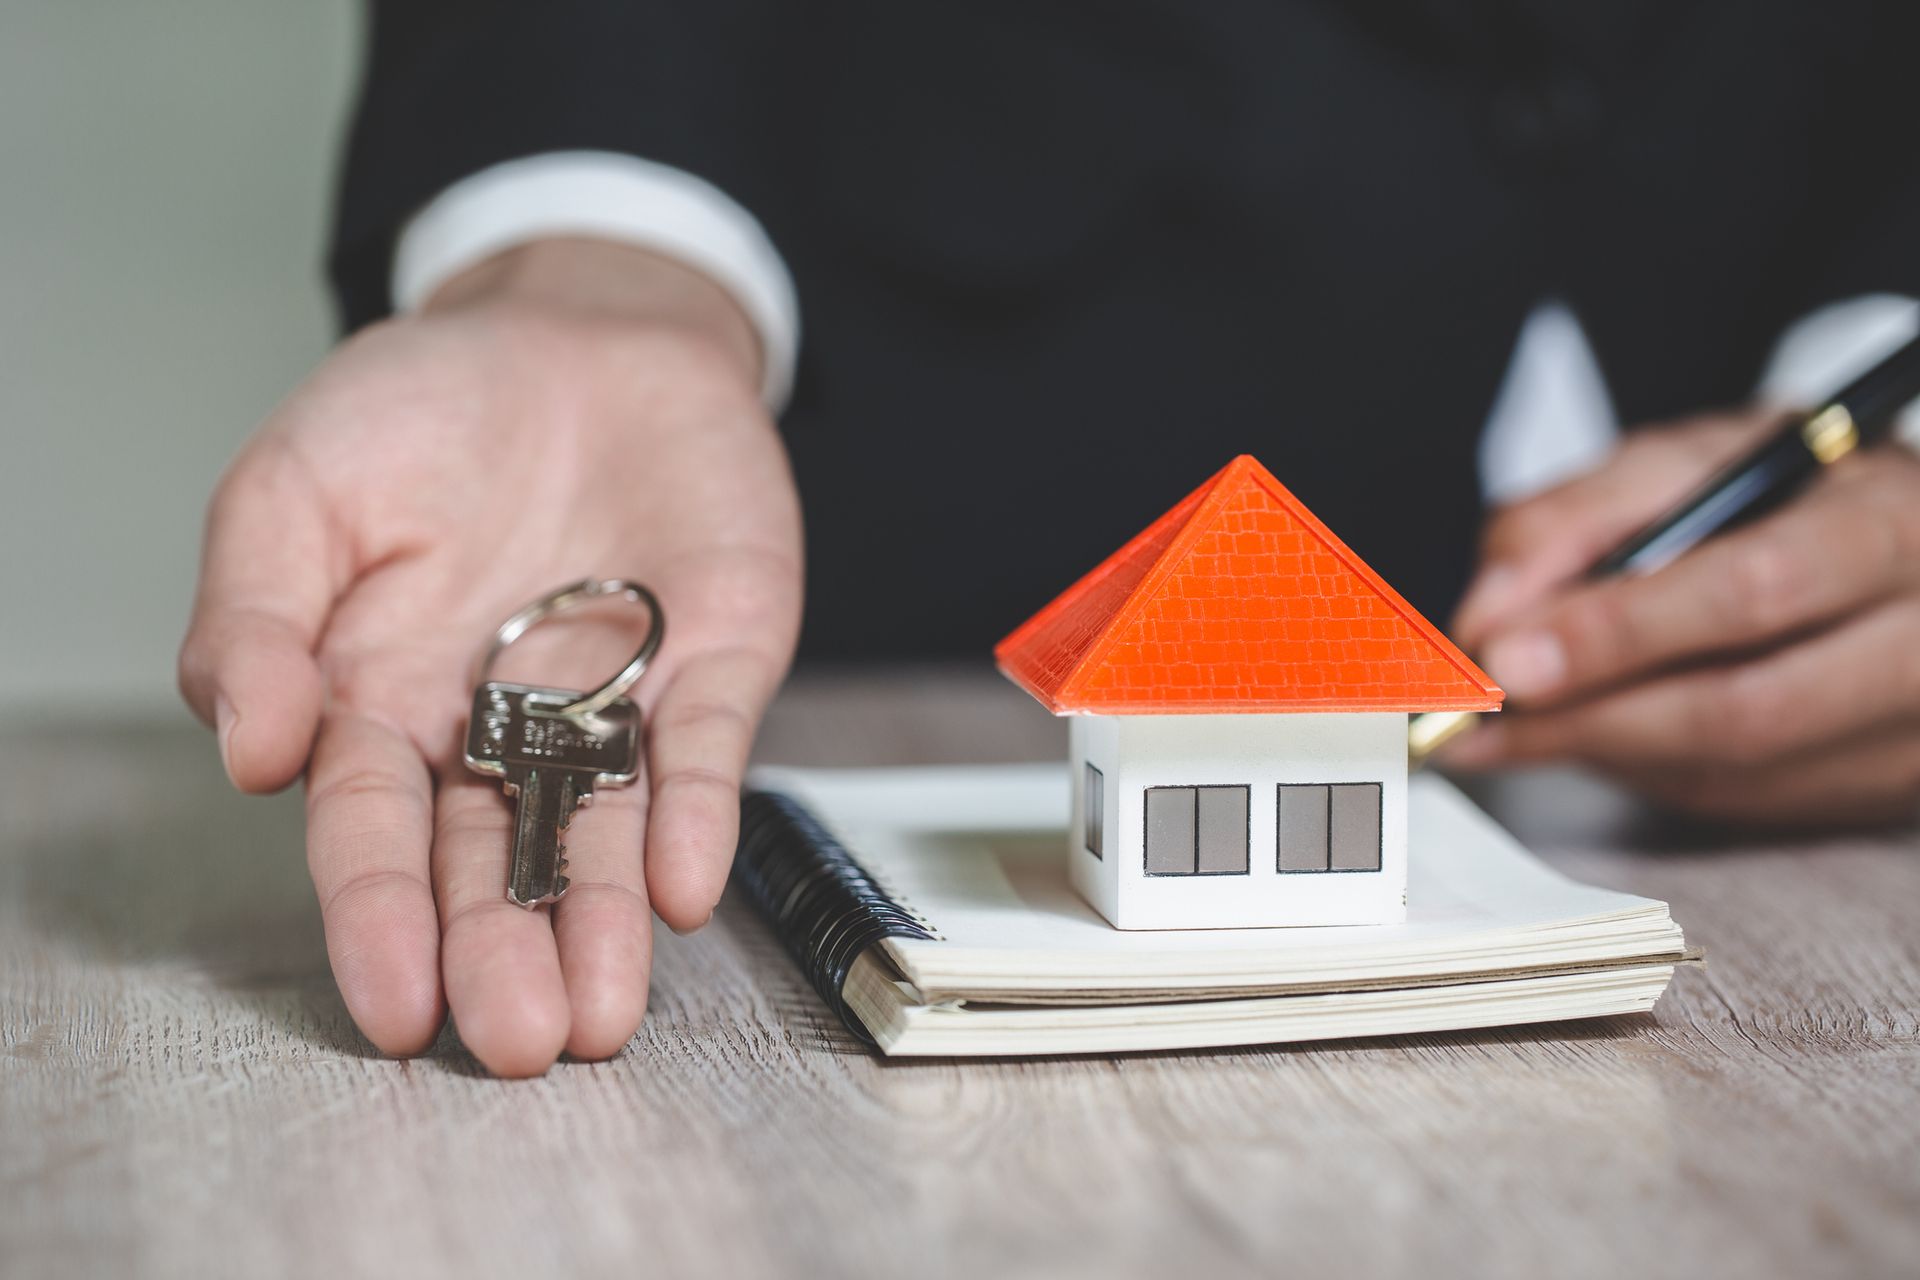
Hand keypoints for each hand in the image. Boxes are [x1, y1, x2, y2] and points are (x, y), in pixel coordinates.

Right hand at [178, 241, 802, 1074]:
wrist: (580, 327)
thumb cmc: (426, 408)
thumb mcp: (296, 487)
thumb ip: (254, 615)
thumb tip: (246, 747)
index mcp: (383, 700)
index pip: (375, 831)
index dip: (379, 918)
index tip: (393, 1004)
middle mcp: (499, 727)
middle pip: (493, 860)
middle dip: (500, 952)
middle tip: (513, 1041)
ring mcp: (611, 704)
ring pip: (603, 833)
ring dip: (601, 922)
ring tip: (597, 1014)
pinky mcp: (710, 662)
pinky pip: (700, 746)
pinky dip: (696, 811)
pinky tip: (685, 884)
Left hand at [1446, 407, 1919, 825]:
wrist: (1901, 546)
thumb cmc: (1788, 492)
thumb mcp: (1689, 460)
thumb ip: (1579, 518)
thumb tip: (1491, 614)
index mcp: (1888, 529)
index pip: (1753, 592)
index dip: (1619, 632)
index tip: (1508, 656)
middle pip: (1746, 710)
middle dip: (1590, 716)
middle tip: (1482, 716)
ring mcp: (1909, 735)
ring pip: (1730, 772)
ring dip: (1596, 750)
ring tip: (1504, 727)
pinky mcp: (1877, 793)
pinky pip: (1733, 799)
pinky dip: (1639, 768)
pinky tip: (1588, 732)